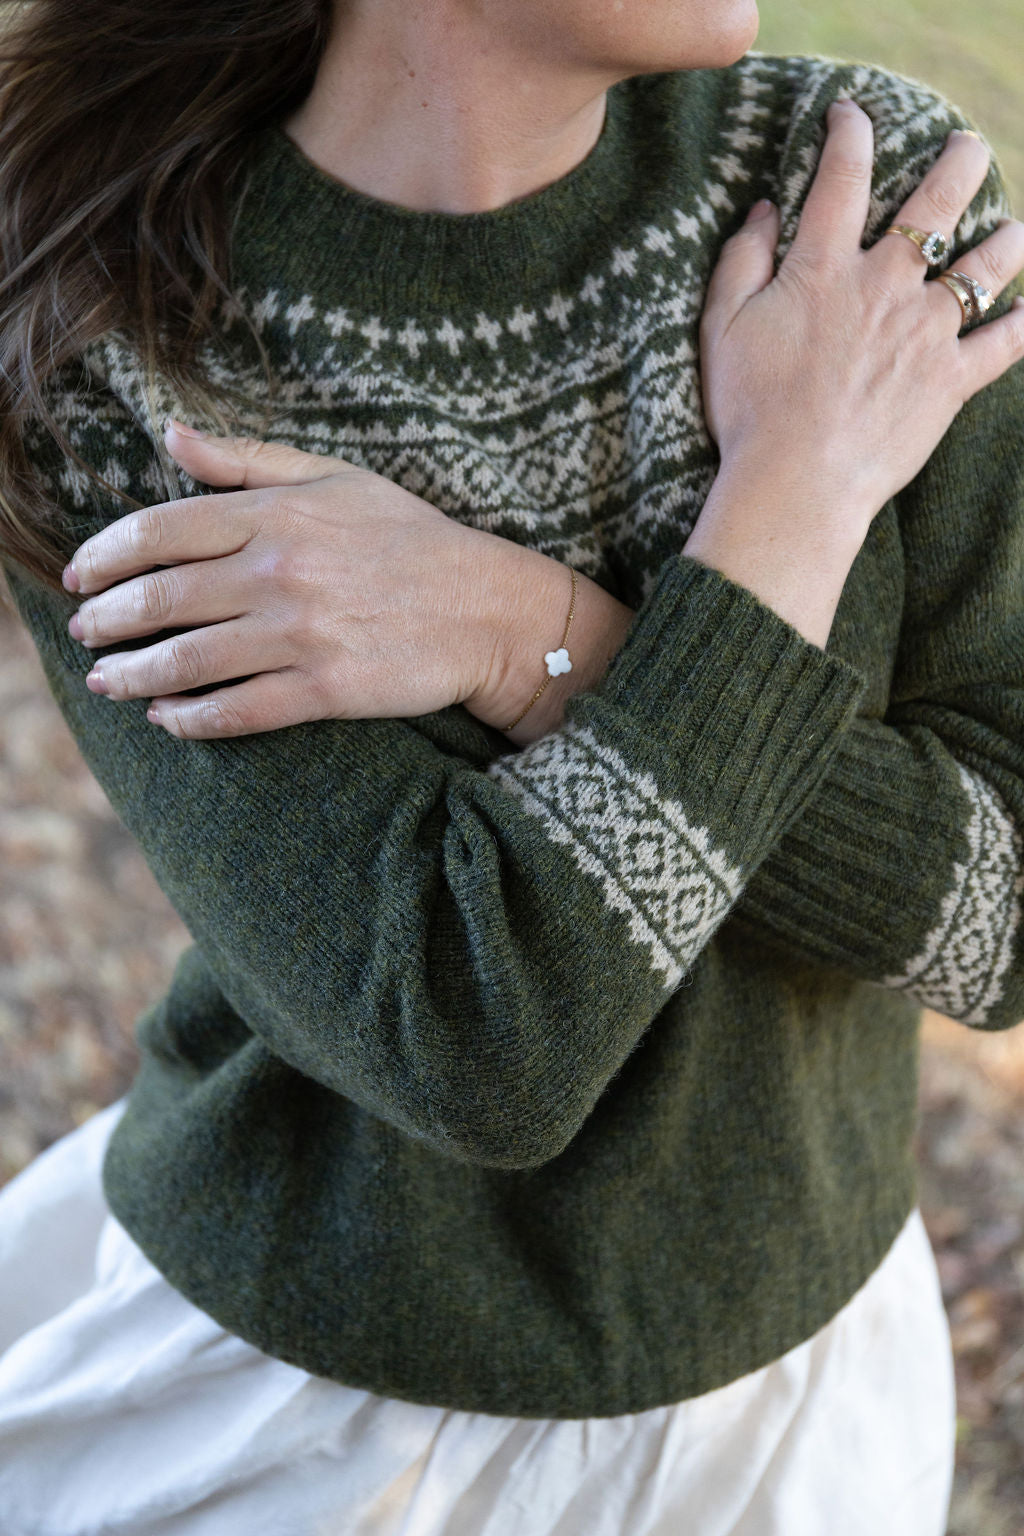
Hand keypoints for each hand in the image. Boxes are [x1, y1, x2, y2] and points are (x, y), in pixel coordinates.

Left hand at [62, 428, 535, 737]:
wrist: (487, 609)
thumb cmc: (411, 539)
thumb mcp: (336, 477)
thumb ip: (248, 459)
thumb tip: (171, 433)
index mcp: (277, 515)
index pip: (161, 531)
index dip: (104, 555)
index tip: (78, 576)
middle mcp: (280, 573)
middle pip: (160, 599)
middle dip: (106, 621)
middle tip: (84, 633)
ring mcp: (302, 634)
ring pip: (188, 661)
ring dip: (133, 676)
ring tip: (106, 681)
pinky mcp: (326, 689)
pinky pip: (238, 710)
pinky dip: (190, 719)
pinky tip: (167, 720)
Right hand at [699, 101, 1023, 529]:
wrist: (795, 484)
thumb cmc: (748, 412)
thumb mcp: (719, 330)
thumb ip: (739, 263)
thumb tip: (761, 211)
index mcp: (823, 270)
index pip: (843, 177)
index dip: (850, 133)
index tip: (852, 114)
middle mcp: (885, 287)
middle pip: (937, 202)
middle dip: (959, 162)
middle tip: (966, 147)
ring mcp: (926, 332)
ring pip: (985, 264)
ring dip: (1005, 239)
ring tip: (1012, 230)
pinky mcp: (951, 381)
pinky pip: (1006, 342)